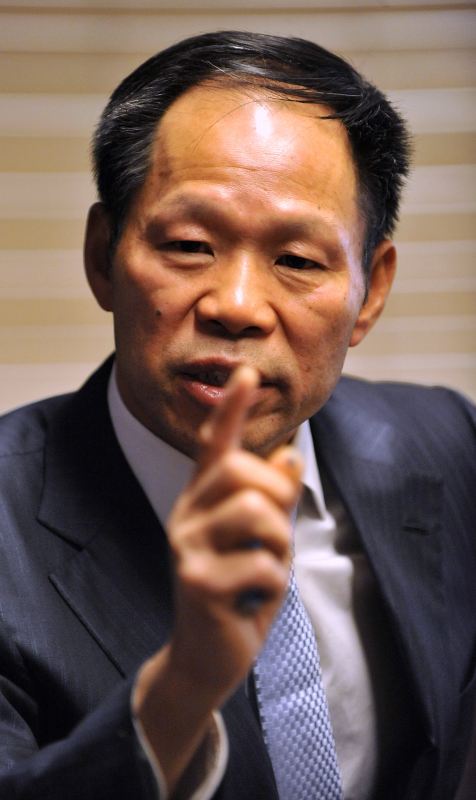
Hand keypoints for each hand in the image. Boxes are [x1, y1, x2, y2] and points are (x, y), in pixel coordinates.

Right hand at [133, 366, 301, 792]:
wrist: (206, 656)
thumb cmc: (239, 590)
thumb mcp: (262, 541)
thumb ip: (271, 500)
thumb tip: (289, 456)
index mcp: (203, 501)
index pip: (213, 445)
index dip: (231, 409)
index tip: (247, 370)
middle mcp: (187, 515)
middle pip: (240, 471)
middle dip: (276, 495)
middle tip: (276, 533)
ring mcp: (187, 548)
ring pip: (255, 513)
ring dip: (279, 544)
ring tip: (266, 569)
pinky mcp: (197, 583)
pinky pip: (262, 565)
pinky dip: (275, 583)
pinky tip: (256, 600)